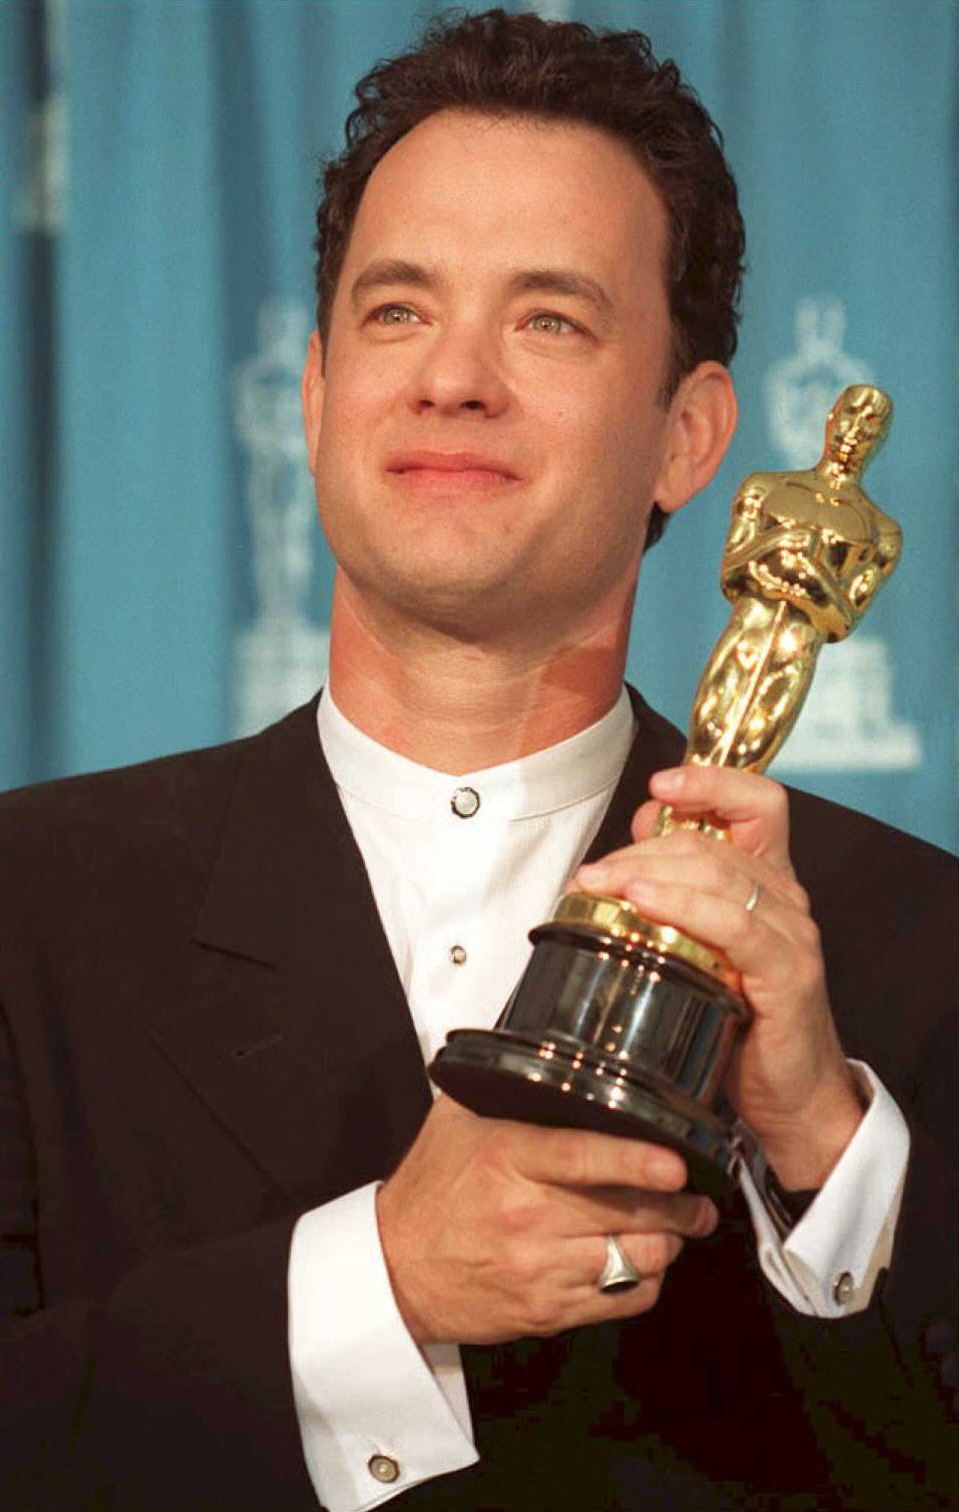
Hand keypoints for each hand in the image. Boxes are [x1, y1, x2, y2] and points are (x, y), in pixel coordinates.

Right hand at [376, 1095, 717, 1345]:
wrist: (395, 1269)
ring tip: (678, 1227)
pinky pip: (624, 1301)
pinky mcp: (550, 1311)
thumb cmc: (430, 1190)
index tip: (677, 1164)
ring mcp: (542, 1269)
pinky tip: (644, 1262)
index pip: (585, 1159)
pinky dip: (647, 1281)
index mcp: (509, 1160)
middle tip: (700, 1197)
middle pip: (629, 1212)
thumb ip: (502, 1087)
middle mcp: (529, 1217)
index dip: (639, 1162)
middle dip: (681, 1206)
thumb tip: (539, 1045)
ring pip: (638, 1259)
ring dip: (669, 1242)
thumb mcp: (455, 1121)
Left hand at [573, 765, 864, 1190]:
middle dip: (641, 847)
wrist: (790, 1098)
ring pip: (717, 873)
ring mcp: (791, 932)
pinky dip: (682, 906)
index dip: (711, 779)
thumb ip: (680, 884)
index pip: (758, 802)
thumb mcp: (703, 944)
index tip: (659, 784)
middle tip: (590, 874)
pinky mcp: (788, 972)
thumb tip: (643, 822)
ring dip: (645, 871)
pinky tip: (641, 903)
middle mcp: (785, 896)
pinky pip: (734, 925)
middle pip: (712, 840)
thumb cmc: (741, 1021)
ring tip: (596, 885)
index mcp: (768, 880)